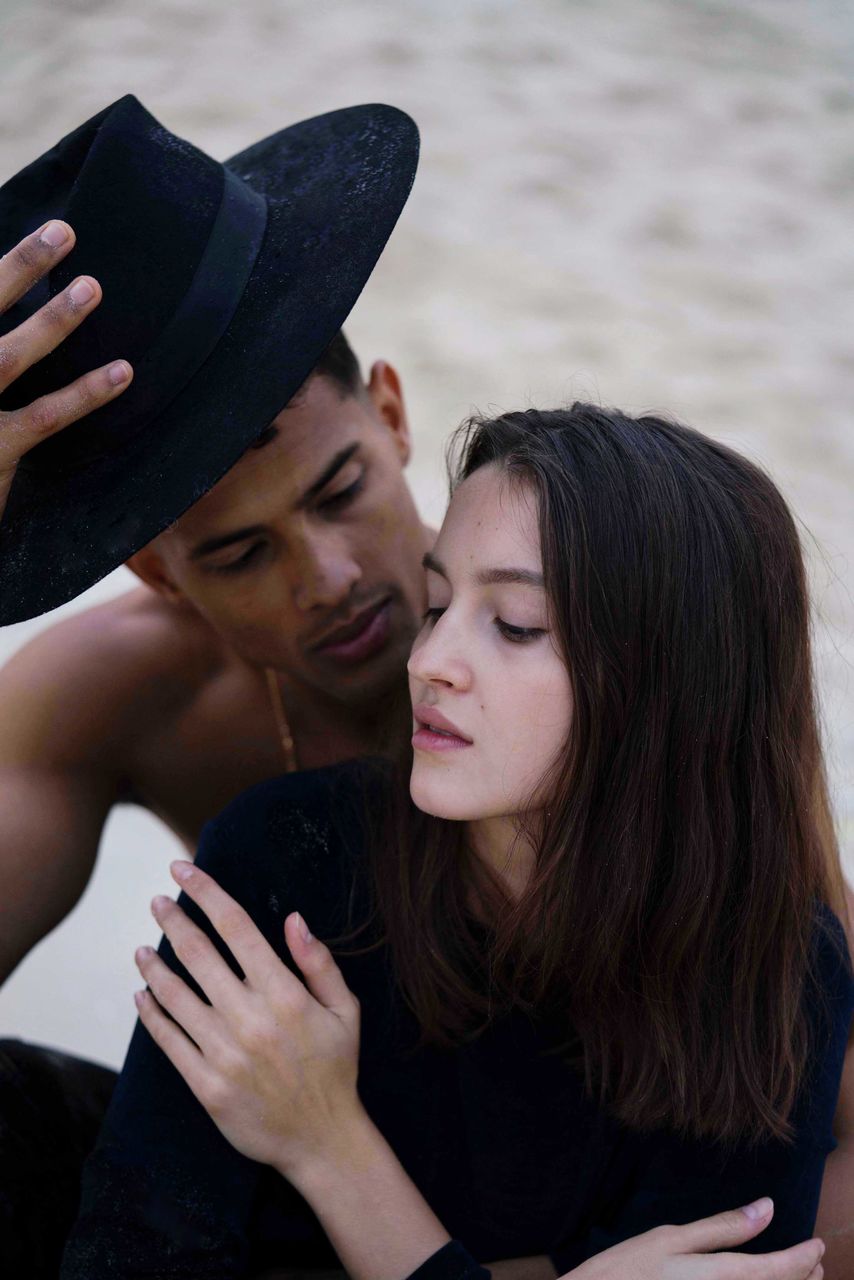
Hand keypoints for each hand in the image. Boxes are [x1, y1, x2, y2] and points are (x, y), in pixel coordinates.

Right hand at [0, 220, 131, 516]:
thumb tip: (16, 325)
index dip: (3, 268)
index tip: (41, 232)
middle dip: (18, 266)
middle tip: (64, 229)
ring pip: (7, 357)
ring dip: (51, 320)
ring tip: (93, 285)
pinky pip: (44, 417)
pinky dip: (86, 393)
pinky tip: (123, 372)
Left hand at [133, 859, 362, 1179]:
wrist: (322, 1140)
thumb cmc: (335, 1069)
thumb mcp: (344, 1010)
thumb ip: (318, 962)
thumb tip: (294, 919)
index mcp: (284, 993)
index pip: (236, 927)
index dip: (207, 893)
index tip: (184, 870)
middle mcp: (249, 1017)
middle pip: (198, 954)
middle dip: (173, 921)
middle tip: (157, 901)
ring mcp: (224, 1053)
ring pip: (176, 995)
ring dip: (153, 966)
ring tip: (140, 948)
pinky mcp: (206, 1085)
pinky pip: (169, 1041)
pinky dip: (151, 1013)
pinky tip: (142, 994)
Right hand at [562, 1199, 824, 1278]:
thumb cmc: (625, 1271)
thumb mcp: (670, 1238)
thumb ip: (722, 1227)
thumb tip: (767, 1207)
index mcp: (718, 1277)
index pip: (777, 1271)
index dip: (803, 1259)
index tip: (818, 1246)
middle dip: (804, 1279)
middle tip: (815, 1262)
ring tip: (797, 1276)